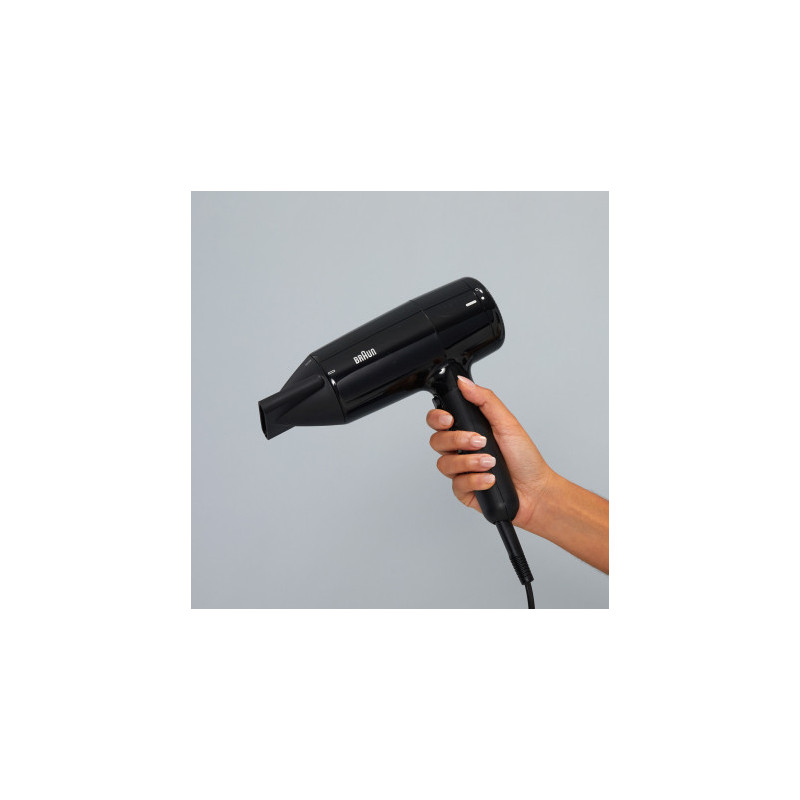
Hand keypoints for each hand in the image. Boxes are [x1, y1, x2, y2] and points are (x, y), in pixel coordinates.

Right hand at [426, 375, 553, 531]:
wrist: (536, 491)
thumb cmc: (525, 458)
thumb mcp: (507, 422)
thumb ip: (484, 400)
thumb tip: (464, 382)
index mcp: (468, 430)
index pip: (439, 420)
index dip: (437, 418)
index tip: (450, 419)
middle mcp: (461, 450)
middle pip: (437, 441)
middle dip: (457, 440)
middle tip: (479, 441)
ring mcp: (461, 470)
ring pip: (444, 464)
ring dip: (470, 462)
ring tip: (491, 462)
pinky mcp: (463, 490)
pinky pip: (456, 485)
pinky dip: (475, 481)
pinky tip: (490, 479)